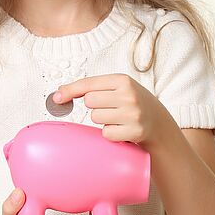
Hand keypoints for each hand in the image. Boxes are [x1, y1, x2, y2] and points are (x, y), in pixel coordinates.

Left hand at [53, 73, 172, 146]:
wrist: (158, 121)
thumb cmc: (131, 102)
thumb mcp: (117, 87)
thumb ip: (90, 87)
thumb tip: (59, 94)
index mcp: (123, 80)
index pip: (89, 84)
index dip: (70, 90)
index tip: (57, 98)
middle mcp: (128, 95)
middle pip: (90, 101)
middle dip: (95, 106)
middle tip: (110, 107)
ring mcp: (132, 114)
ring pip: (96, 118)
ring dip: (103, 120)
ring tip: (117, 117)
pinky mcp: (134, 131)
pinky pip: (106, 134)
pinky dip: (110, 133)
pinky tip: (122, 128)